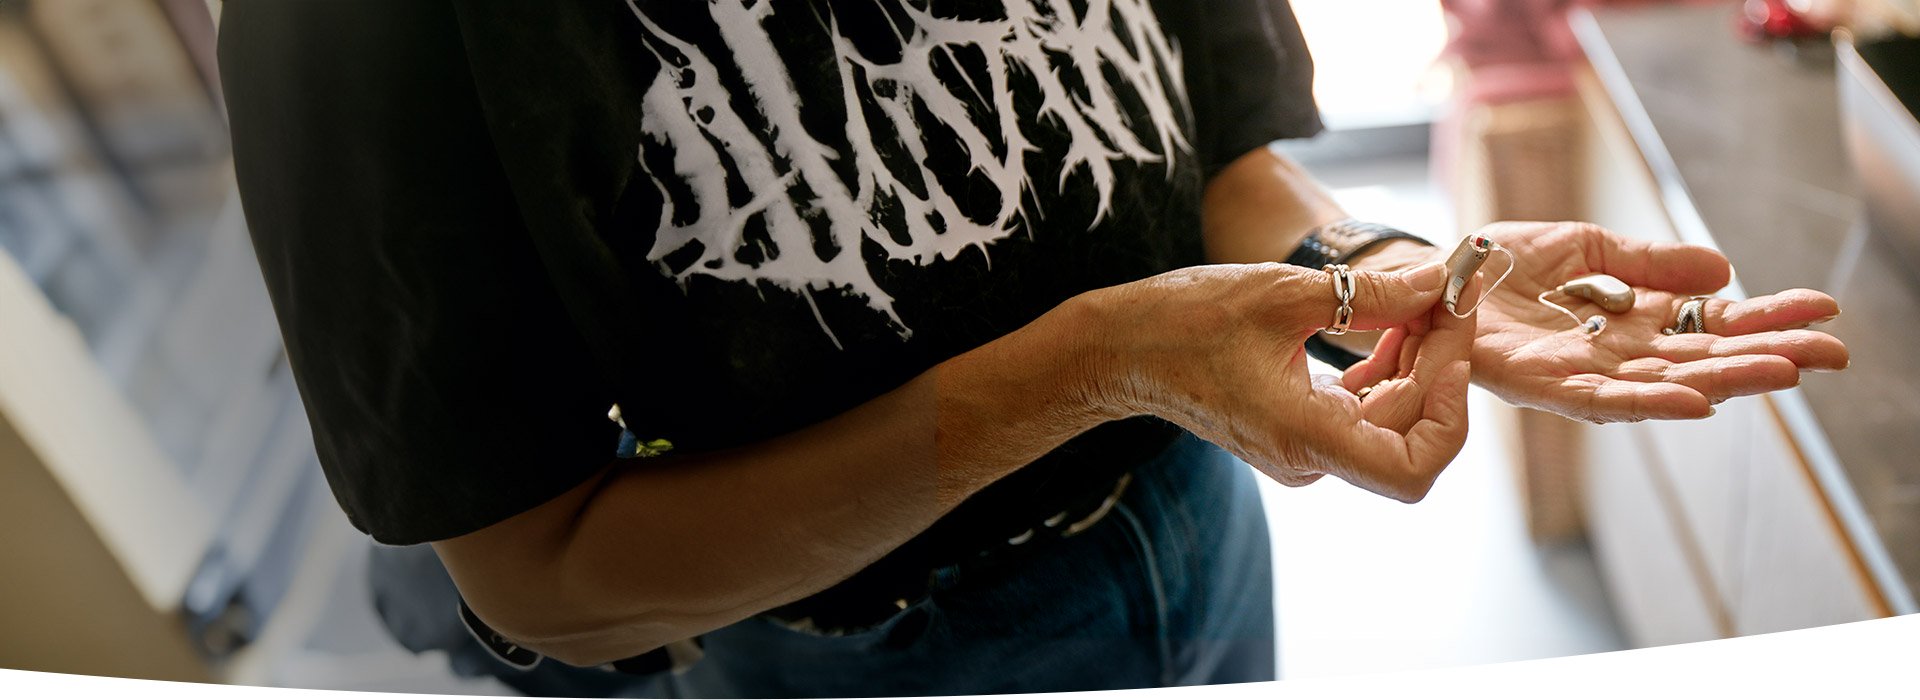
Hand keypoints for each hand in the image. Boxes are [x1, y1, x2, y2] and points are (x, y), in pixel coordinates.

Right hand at [1084, 261, 1472, 501]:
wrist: (1121, 350)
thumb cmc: (1185, 321)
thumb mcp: (1284, 293)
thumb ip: (1372, 295)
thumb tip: (1439, 281)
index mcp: (1304, 437)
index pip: (1413, 469)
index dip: (1449, 413)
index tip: (1451, 345)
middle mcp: (1309, 458)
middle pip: (1410, 431)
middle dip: (1440, 362)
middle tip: (1451, 294)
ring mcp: (1304, 449)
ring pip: (1393, 419)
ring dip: (1419, 361)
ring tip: (1427, 298)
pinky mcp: (1299, 429)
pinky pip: (1365, 408)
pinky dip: (1389, 366)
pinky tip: (1395, 318)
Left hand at [1460, 222, 1847, 422]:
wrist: (1434, 274)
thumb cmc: (1504, 265)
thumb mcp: (1589, 247)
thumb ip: (1652, 262)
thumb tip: (1724, 273)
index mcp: (1635, 317)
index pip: (1713, 322)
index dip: (1767, 319)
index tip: (1823, 313)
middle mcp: (1617, 354)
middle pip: (1704, 358)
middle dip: (1767, 356)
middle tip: (1830, 354)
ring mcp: (1583, 373)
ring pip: (1666, 383)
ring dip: (1725, 379)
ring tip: (1779, 373)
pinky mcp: (1542, 385)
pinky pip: (1602, 400)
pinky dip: (1649, 401)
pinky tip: (1695, 402)